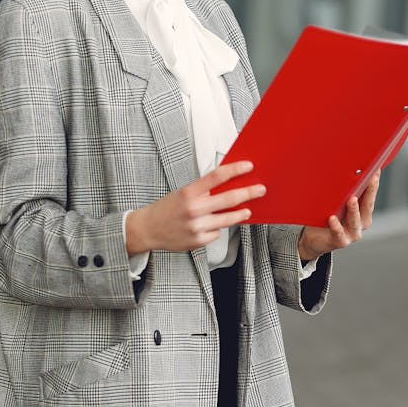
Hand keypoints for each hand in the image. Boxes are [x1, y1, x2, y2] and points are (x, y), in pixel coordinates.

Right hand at [126, 161, 265, 255]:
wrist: (147, 229)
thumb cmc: (166, 209)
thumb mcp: (182, 194)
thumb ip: (203, 192)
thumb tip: (229, 187)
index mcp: (189, 192)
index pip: (217, 176)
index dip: (235, 170)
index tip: (249, 166)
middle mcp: (194, 208)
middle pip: (229, 199)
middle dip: (248, 193)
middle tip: (260, 190)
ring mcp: (197, 226)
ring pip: (228, 219)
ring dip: (241, 213)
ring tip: (247, 210)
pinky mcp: (198, 240)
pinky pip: (216, 232)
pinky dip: (216, 228)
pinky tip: (209, 226)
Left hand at [297, 172, 378, 260]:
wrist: (316, 239)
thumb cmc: (327, 217)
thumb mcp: (337, 203)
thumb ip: (343, 192)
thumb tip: (345, 170)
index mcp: (363, 212)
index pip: (371, 195)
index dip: (374, 183)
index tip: (376, 170)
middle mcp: (361, 223)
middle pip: (367, 206)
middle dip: (369, 192)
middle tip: (371, 179)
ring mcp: (352, 233)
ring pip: (355, 221)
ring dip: (354, 210)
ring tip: (351, 200)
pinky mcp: (340, 241)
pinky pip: (338, 233)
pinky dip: (336, 226)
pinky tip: (332, 218)